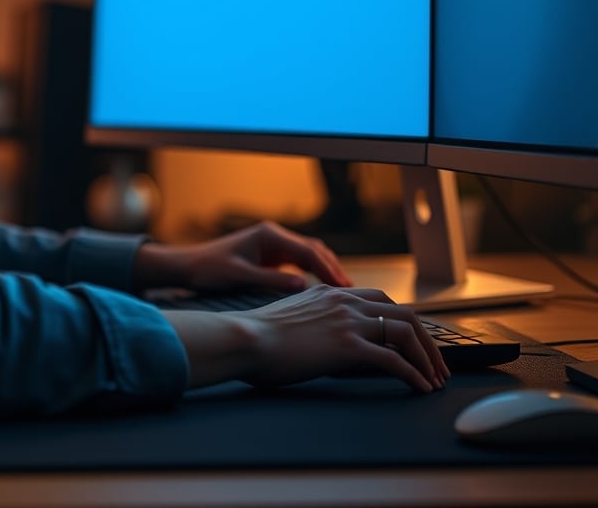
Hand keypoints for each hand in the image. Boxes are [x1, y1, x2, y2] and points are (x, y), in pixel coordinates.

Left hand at [134, 221, 351, 294]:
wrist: (188, 267)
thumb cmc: (209, 271)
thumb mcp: (239, 276)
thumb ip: (270, 280)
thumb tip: (303, 286)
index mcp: (269, 235)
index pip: (309, 251)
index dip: (329, 271)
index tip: (345, 290)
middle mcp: (274, 235)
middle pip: (315, 251)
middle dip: (334, 270)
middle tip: (354, 294)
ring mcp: (273, 245)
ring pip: (310, 256)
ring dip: (327, 272)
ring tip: (346, 295)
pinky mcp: (271, 256)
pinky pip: (300, 263)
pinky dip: (315, 274)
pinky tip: (325, 293)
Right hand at [238, 284, 449, 392]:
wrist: (245, 339)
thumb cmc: (258, 335)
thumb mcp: (293, 316)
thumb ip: (316, 319)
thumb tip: (328, 337)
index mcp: (330, 292)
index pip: (381, 299)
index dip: (404, 321)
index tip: (415, 342)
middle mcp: (343, 301)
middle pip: (403, 312)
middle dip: (427, 340)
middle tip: (436, 364)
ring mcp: (347, 321)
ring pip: (405, 331)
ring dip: (427, 358)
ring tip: (433, 379)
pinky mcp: (346, 346)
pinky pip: (393, 359)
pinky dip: (413, 374)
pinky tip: (419, 388)